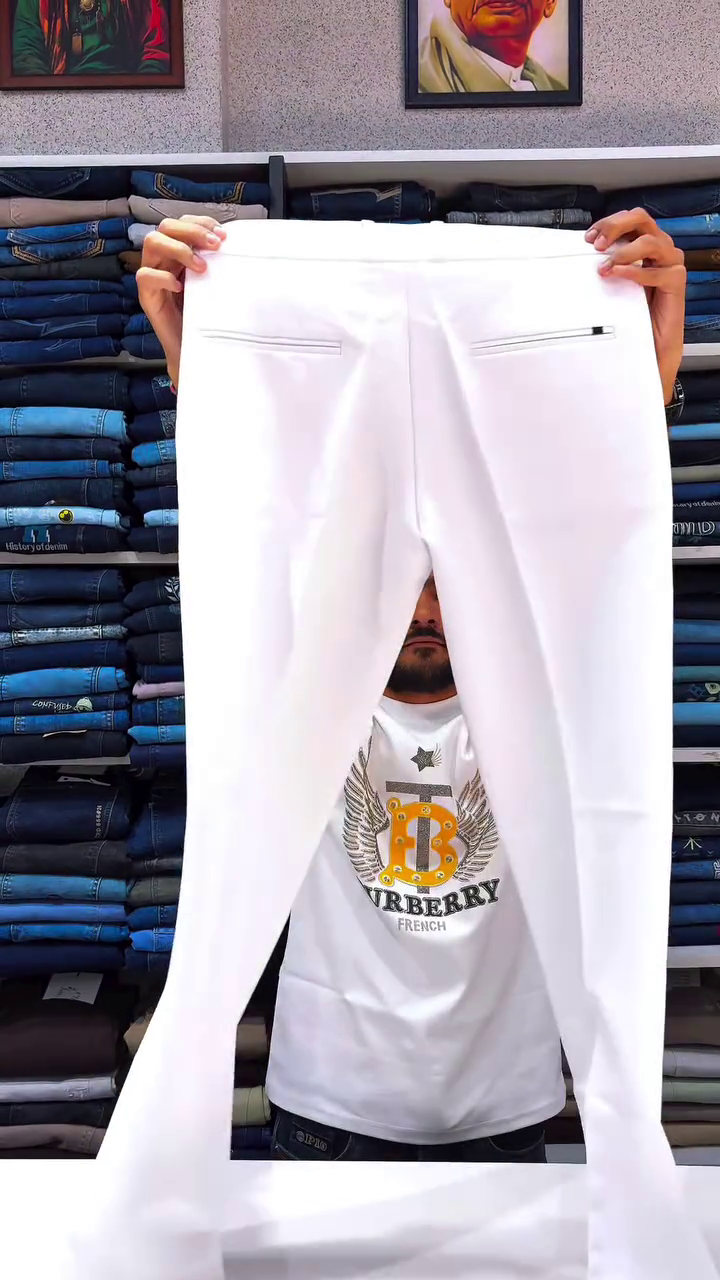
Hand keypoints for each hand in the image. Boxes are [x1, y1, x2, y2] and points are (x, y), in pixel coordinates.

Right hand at [137, 216, 225, 388]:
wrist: (193, 348)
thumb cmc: (205, 315)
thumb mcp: (214, 284)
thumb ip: (217, 264)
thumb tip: (237, 245)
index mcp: (179, 252)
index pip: (183, 222)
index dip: (202, 222)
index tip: (224, 236)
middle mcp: (164, 259)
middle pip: (167, 226)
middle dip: (192, 231)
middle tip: (214, 246)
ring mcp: (153, 275)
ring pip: (152, 243)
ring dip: (179, 249)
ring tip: (201, 267)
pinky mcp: (147, 296)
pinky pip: (145, 276)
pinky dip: (162, 276)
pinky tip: (180, 286)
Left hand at [585, 208, 685, 404]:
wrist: (650, 345)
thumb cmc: (632, 314)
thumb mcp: (613, 285)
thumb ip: (605, 266)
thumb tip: (580, 255)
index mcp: (644, 245)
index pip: (629, 219)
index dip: (608, 223)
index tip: (588, 238)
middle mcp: (659, 248)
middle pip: (641, 219)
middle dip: (616, 227)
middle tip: (597, 245)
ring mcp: (670, 263)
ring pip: (650, 241)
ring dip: (623, 251)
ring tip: (605, 266)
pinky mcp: (676, 281)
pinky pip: (657, 271)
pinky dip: (635, 271)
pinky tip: (618, 275)